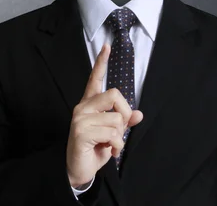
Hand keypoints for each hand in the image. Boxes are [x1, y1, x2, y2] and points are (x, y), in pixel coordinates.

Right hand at [66, 44, 143, 187]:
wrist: (78, 170)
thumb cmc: (94, 149)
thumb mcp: (112, 134)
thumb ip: (124, 121)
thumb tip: (139, 114)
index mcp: (90, 104)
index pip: (95, 79)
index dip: (101, 62)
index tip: (107, 46)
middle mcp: (83, 107)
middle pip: (114, 94)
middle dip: (124, 114)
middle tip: (119, 130)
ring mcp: (80, 118)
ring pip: (116, 118)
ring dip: (119, 136)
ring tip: (110, 144)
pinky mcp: (81, 132)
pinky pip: (111, 133)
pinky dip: (116, 146)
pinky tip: (108, 151)